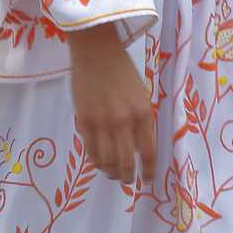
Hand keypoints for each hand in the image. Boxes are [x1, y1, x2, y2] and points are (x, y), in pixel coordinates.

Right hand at [66, 25, 154, 185]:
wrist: (96, 52)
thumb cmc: (122, 71)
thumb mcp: (142, 95)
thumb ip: (142, 121)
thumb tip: (140, 148)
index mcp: (143, 114)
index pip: (148, 153)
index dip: (148, 171)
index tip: (147, 180)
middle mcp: (123, 122)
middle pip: (126, 162)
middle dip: (128, 177)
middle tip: (128, 181)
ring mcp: (101, 123)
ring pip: (106, 161)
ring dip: (111, 172)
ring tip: (113, 174)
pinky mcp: (83, 122)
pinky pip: (90, 151)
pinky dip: (96, 161)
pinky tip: (100, 162)